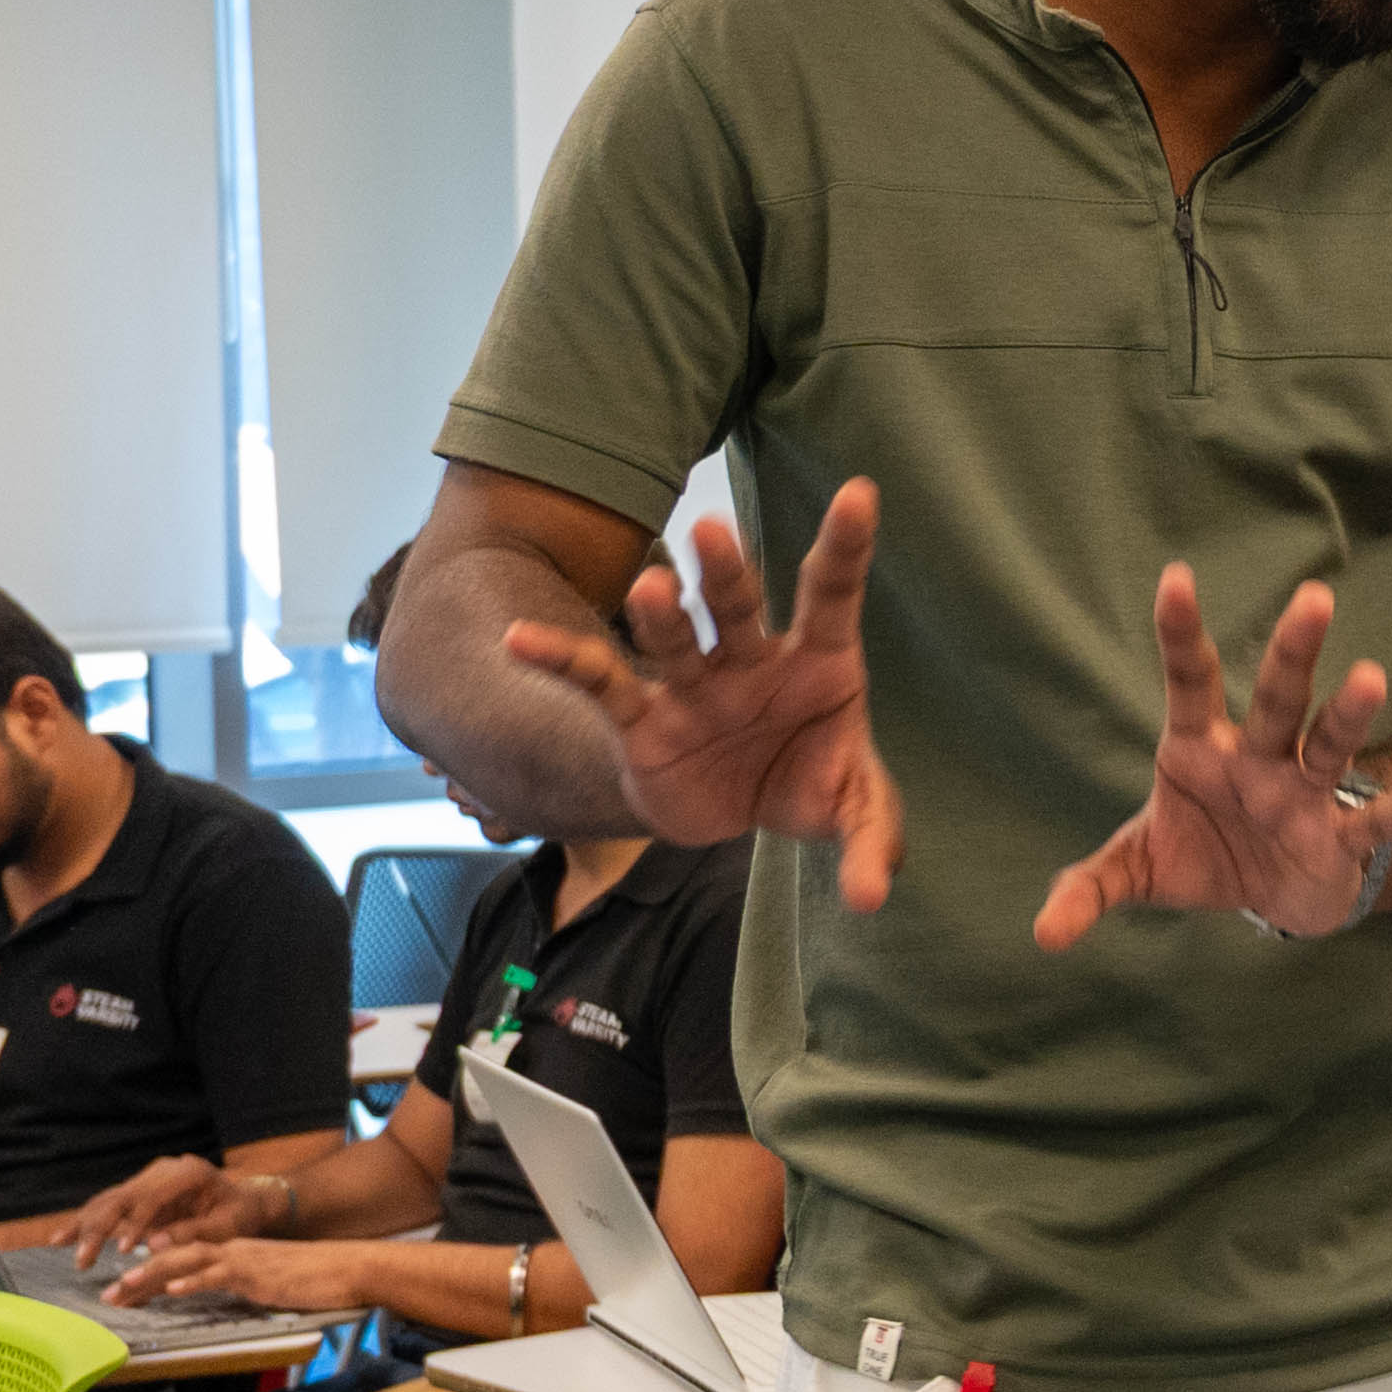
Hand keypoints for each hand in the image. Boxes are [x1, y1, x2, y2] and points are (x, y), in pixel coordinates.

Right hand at [55, 1155, 243, 1266]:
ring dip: (85, 1224)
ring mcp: (149, 1179)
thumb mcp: (226, 1227)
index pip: (153, 1197)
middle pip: (123, 1196)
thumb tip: (153, 1244)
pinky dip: (87, 1221)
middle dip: (99, 1227)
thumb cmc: (238, 1215)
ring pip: (109, 1198)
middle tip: (83, 1259)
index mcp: (189, 1173)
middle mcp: (164, 1170)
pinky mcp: (139, 1191)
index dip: (136, 1223)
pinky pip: (109, 1205)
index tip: (124, 1249)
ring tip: (60, 1245)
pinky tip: (62, 1238)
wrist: (242, 1201)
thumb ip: (193, 1232)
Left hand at [108, 1231, 365, 1314]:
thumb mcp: (269, 1283)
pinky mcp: (256, 1272)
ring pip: (186, 1261)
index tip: (123, 1291)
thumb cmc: (314, 1280)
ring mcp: (243, 1259)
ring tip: (123, 1289)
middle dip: (137, 1276)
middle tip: (107, 1294)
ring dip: (152, 1276)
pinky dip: (192, 1281)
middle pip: (174, 1257)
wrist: (347, 1269)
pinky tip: (172, 1290)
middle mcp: (231, 1250)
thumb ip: (241, 1286)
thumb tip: (218, 1300)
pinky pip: (218, 1274)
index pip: (181, 1260)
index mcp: (232, 1253)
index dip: (149, 1275)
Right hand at [505, 482, 906, 911]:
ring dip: (659, 615)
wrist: (740, 812)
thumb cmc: (805, 782)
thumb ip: (870, 841)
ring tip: (647, 587)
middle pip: (739, 605)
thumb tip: (874, 898)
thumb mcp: (852, 811)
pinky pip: (600, 683)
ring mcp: (696, 685)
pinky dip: (560, 660)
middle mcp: (753, 659)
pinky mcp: (644, 720)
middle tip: (711, 529)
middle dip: (726, 571)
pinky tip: (517, 640)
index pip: (832, 594)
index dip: (845, 546)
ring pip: (674, 639)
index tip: (860, 494)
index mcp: (819, 660)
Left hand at [1033, 564, 1391, 954]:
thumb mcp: (1139, 870)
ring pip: (1327, 745)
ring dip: (1346, 716)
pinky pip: (1374, 822)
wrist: (1271, 896)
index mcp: (1199, 749)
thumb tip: (1042, 934)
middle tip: (1313, 599)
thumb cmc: (1204, 855)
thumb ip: (1090, 888)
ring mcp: (1302, 793)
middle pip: (1275, 698)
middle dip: (1291, 653)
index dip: (1182, 634)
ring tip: (1367, 677)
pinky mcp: (1336, 837)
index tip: (1176, 579)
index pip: (1189, 682)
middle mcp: (1257, 757)